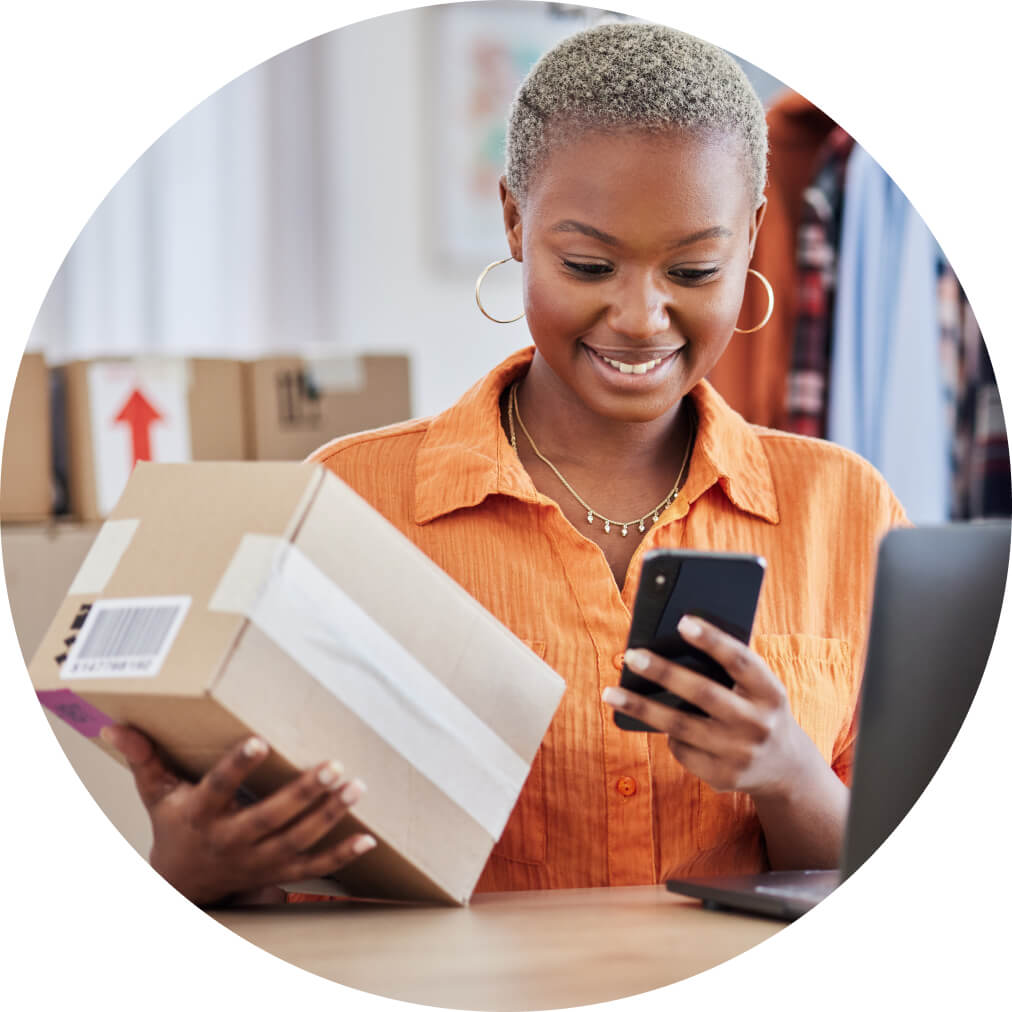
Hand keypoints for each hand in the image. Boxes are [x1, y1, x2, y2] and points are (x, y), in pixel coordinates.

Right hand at [100, 724, 376, 906]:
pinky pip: (312, 868)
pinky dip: (341, 855)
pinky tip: (368, 836)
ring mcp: (257, 861)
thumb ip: (143, 758)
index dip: (237, 767)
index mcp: (201, 815)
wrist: (182, 886)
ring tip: (357, 787)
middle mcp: (231, 840)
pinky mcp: (277, 873)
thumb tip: (114, 725)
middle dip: (302, 793)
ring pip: (296, 841)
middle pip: (269, 818)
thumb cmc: (174, 826)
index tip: (259, 741)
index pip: (219, 789)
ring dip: (329, 816)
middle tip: (333, 765)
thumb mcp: (155, 794)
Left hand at [602, 615, 821, 800]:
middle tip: (632, 656)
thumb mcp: (759, 690)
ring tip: (610, 692)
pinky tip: (653, 721)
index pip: (740, 661)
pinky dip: (666, 734)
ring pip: (680, 726)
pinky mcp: (723, 777)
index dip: (713, 640)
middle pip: (704, 694)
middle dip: (664, 672)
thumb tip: (669, 646)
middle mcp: (759, 724)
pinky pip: (682, 749)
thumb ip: (728, 671)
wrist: (787, 769)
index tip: (682, 620)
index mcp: (771, 693)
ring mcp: (741, 754)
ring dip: (642, 707)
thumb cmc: (758, 711)